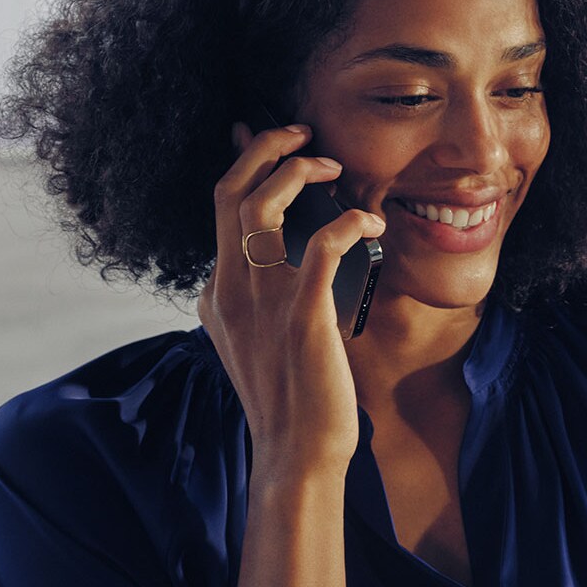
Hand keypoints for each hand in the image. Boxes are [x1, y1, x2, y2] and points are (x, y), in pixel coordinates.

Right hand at [199, 121, 384, 477]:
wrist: (296, 454)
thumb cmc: (288, 400)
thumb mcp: (250, 343)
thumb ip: (247, 302)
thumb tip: (260, 270)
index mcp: (217, 293)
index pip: (221, 207)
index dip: (247, 162)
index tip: (276, 140)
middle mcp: (230, 290)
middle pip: (229, 192)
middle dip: (265, 148)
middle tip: (302, 132)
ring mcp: (262, 302)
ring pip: (261, 207)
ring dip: (297, 172)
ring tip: (333, 166)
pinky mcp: (302, 317)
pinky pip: (319, 247)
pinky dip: (346, 221)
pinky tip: (369, 221)